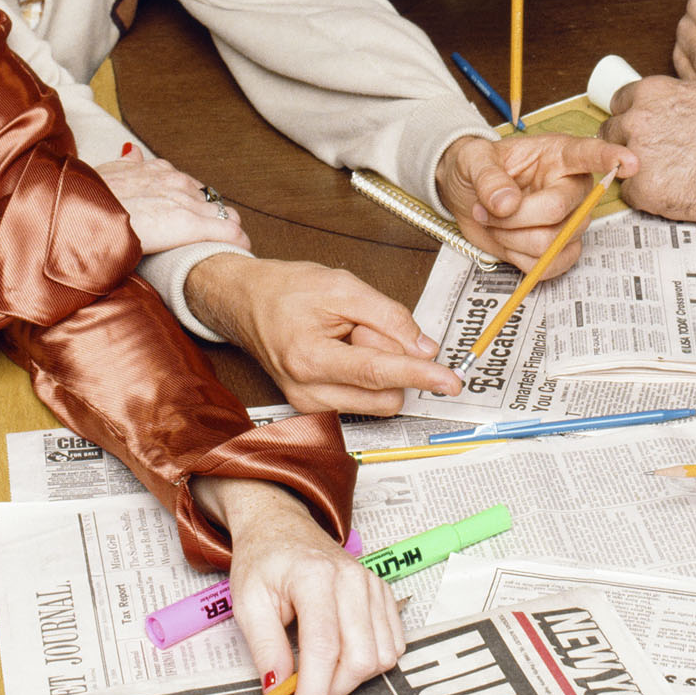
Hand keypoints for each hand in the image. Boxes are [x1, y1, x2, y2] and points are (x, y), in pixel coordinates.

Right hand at [94, 152, 246, 255]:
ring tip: (234, 245)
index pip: (189, 184)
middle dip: (216, 217)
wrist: (82, 214)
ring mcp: (184, 202)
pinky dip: (235, 241)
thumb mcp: (108, 172)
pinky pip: (224, 231)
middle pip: (209, 199)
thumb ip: (127, 163)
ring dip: (227, 229)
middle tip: (222, 236)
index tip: (199, 216)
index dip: (196, 202)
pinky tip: (242, 248)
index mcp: (157, 170)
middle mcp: (175, 181)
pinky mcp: (188, 224)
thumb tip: (133, 150)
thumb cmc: (89, 198)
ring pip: (222, 213)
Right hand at [184, 255, 462, 413]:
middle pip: (385, 393)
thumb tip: (424, 348)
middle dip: (392, 358)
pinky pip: (364, 399)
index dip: (419, 375)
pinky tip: (345, 351)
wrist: (246, 301)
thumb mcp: (343, 286)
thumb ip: (389, 316)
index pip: (379, 373)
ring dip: (379, 368)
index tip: (449, 381)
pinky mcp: (314, 408)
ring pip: (378, 400)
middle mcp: (307, 392)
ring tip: (350, 336)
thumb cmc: (287, 290)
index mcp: (310, 359)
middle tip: (365, 325)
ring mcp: (309, 404)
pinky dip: (366, 376)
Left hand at [212, 478, 404, 694]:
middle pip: (361, 658)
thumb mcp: (247, 602)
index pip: (323, 648)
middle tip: (304, 692)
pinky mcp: (385, 594)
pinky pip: (393, 645)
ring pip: (382, 656)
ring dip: (352, 678)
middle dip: (333, 689)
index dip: (313, 693)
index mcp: (315, 578)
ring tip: (321, 670)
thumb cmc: (263, 563)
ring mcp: (373, 585)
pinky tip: (344, 654)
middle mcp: (353, 580)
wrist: (282, 528)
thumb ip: (265, 647)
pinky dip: (371, 662)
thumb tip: (279, 689)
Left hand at [435, 129, 631, 266]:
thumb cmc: (476, 169)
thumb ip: (488, 177)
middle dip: (513, 218)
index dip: (611, 158)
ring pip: (553, 245)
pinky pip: (549, 268)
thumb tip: (507, 203)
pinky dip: (519, 261)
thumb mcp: (471, 160)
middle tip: (484, 208)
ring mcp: (570, 221)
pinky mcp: (560, 249)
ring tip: (495, 222)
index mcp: (558, 155)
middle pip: (559, 213)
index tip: (630, 162)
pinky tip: (508, 242)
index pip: (589, 155)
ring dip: (512, 240)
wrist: (465, 196)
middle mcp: (572, 188)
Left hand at [599, 75, 695, 221]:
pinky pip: (631, 194)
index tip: (643, 129)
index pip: (619, 103)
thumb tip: (671, 108)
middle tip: (653, 155)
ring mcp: (637, 156)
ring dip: (635, 171)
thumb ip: (675, 100)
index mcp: (650, 92)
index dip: (632, 117)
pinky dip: (647, 196)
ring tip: (666, 175)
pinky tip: (672, 192)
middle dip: (627, 144)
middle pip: (611, 133)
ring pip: (618, 165)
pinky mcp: (644, 190)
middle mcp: (637, 120)